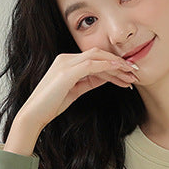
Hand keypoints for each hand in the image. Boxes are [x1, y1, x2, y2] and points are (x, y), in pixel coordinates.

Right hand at [16, 47, 139, 131]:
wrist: (34, 114)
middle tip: (135, 71)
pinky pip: (90, 65)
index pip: (95, 58)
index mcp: (67, 62)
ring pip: (96, 57)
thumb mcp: (75, 91)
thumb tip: (105, 77)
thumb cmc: (51, 105)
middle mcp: (66, 59)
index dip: (113, 64)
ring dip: (116, 65)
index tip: (128, 74)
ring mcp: (65, 64)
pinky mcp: (66, 72)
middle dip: (118, 62)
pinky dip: (106, 66)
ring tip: (131, 73)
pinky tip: (118, 70)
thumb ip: (89, 81)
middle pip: (98, 54)